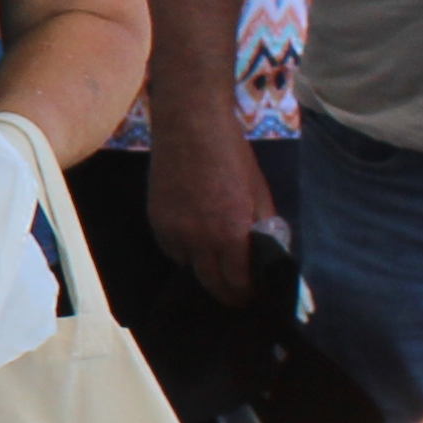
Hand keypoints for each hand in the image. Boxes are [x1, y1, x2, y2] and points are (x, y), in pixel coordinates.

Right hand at [146, 106, 281, 303]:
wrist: (190, 127)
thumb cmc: (233, 156)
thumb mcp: (260, 193)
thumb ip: (263, 228)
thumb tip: (266, 254)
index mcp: (230, 234)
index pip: (238, 283)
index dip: (248, 294)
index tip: (254, 295)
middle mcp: (198, 240)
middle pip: (212, 284)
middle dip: (228, 292)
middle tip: (239, 291)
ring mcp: (173, 232)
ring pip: (189, 268)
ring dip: (205, 269)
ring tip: (217, 261)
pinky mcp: (156, 222)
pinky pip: (173, 250)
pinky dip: (186, 252)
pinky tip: (196, 239)